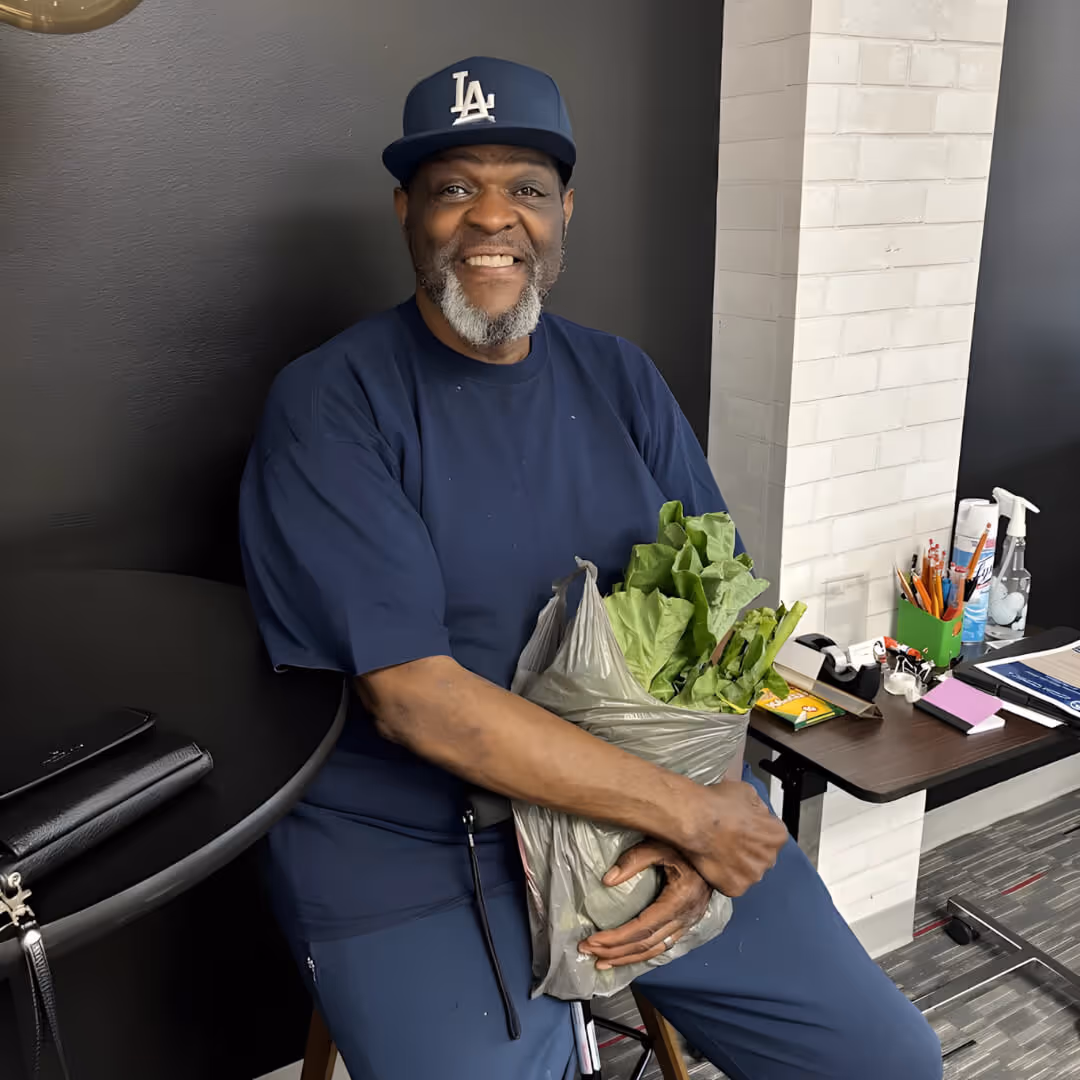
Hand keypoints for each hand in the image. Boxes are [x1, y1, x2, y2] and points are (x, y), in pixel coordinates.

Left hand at [577, 841, 711, 968]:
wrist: (719, 849)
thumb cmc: (686, 844)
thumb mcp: (659, 845)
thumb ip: (634, 860)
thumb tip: (607, 880)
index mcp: (679, 900)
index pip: (642, 928)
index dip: (616, 939)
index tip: (592, 941)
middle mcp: (686, 917)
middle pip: (646, 944)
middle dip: (615, 951)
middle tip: (588, 952)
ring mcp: (689, 922)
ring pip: (656, 950)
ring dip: (627, 958)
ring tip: (602, 962)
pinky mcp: (688, 922)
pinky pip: (664, 945)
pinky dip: (643, 953)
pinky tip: (628, 956)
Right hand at [685, 780, 787, 896]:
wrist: (694, 820)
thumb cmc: (717, 804)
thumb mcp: (746, 791)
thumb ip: (758, 807)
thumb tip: (757, 813)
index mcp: (776, 835)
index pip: (772, 834)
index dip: (756, 828)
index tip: (744, 826)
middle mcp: (769, 858)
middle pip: (762, 855)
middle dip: (750, 848)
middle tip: (731, 838)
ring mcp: (752, 875)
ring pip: (749, 871)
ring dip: (738, 863)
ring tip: (720, 850)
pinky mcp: (735, 888)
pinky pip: (733, 883)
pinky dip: (725, 875)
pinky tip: (715, 861)